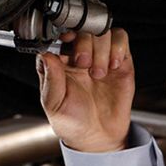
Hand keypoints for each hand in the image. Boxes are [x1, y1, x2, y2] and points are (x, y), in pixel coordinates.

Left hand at [36, 29, 134, 151]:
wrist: (98, 136)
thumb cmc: (72, 121)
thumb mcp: (54, 103)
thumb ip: (50, 79)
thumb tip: (45, 54)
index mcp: (59, 62)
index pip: (60, 34)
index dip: (63, 33)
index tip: (66, 42)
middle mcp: (78, 56)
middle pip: (82, 29)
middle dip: (84, 44)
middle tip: (83, 64)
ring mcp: (99, 57)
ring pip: (102, 32)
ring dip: (101, 49)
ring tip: (98, 73)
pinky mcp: (119, 61)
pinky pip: (120, 39)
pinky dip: (118, 48)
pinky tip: (112, 66)